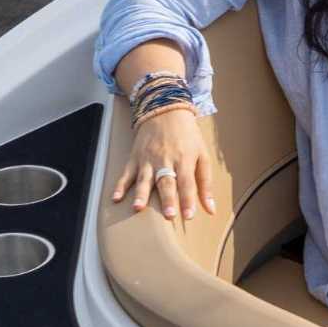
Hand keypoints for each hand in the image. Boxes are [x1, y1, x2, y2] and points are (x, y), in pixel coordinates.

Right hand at [111, 105, 215, 222]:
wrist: (166, 111)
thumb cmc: (187, 136)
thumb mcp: (202, 155)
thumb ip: (205, 183)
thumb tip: (211, 209)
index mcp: (184, 159)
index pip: (187, 182)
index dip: (188, 199)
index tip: (189, 215)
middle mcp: (165, 160)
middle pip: (166, 182)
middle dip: (167, 199)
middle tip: (168, 215)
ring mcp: (148, 159)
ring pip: (144, 179)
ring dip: (141, 194)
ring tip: (138, 207)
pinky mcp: (135, 158)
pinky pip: (126, 173)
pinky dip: (120, 185)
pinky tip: (115, 197)